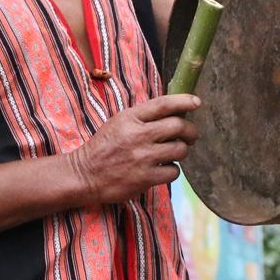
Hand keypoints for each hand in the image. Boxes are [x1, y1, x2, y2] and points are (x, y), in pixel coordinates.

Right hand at [69, 95, 201, 204]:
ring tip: (173, 153)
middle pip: (178, 126)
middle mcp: (138, 135)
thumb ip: (143, 117)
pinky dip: (172, 171)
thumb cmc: (104, 147)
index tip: (197, 102)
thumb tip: (176, 112)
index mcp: (130, 118)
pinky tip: (163, 169)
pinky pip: (174, 172)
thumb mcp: (119, 123)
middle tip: (190, 135)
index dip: (184, 101)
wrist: (83, 175)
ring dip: (181, 151)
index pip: (164, 104)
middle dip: (190, 130)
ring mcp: (142, 157)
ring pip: (180, 149)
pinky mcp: (145, 178)